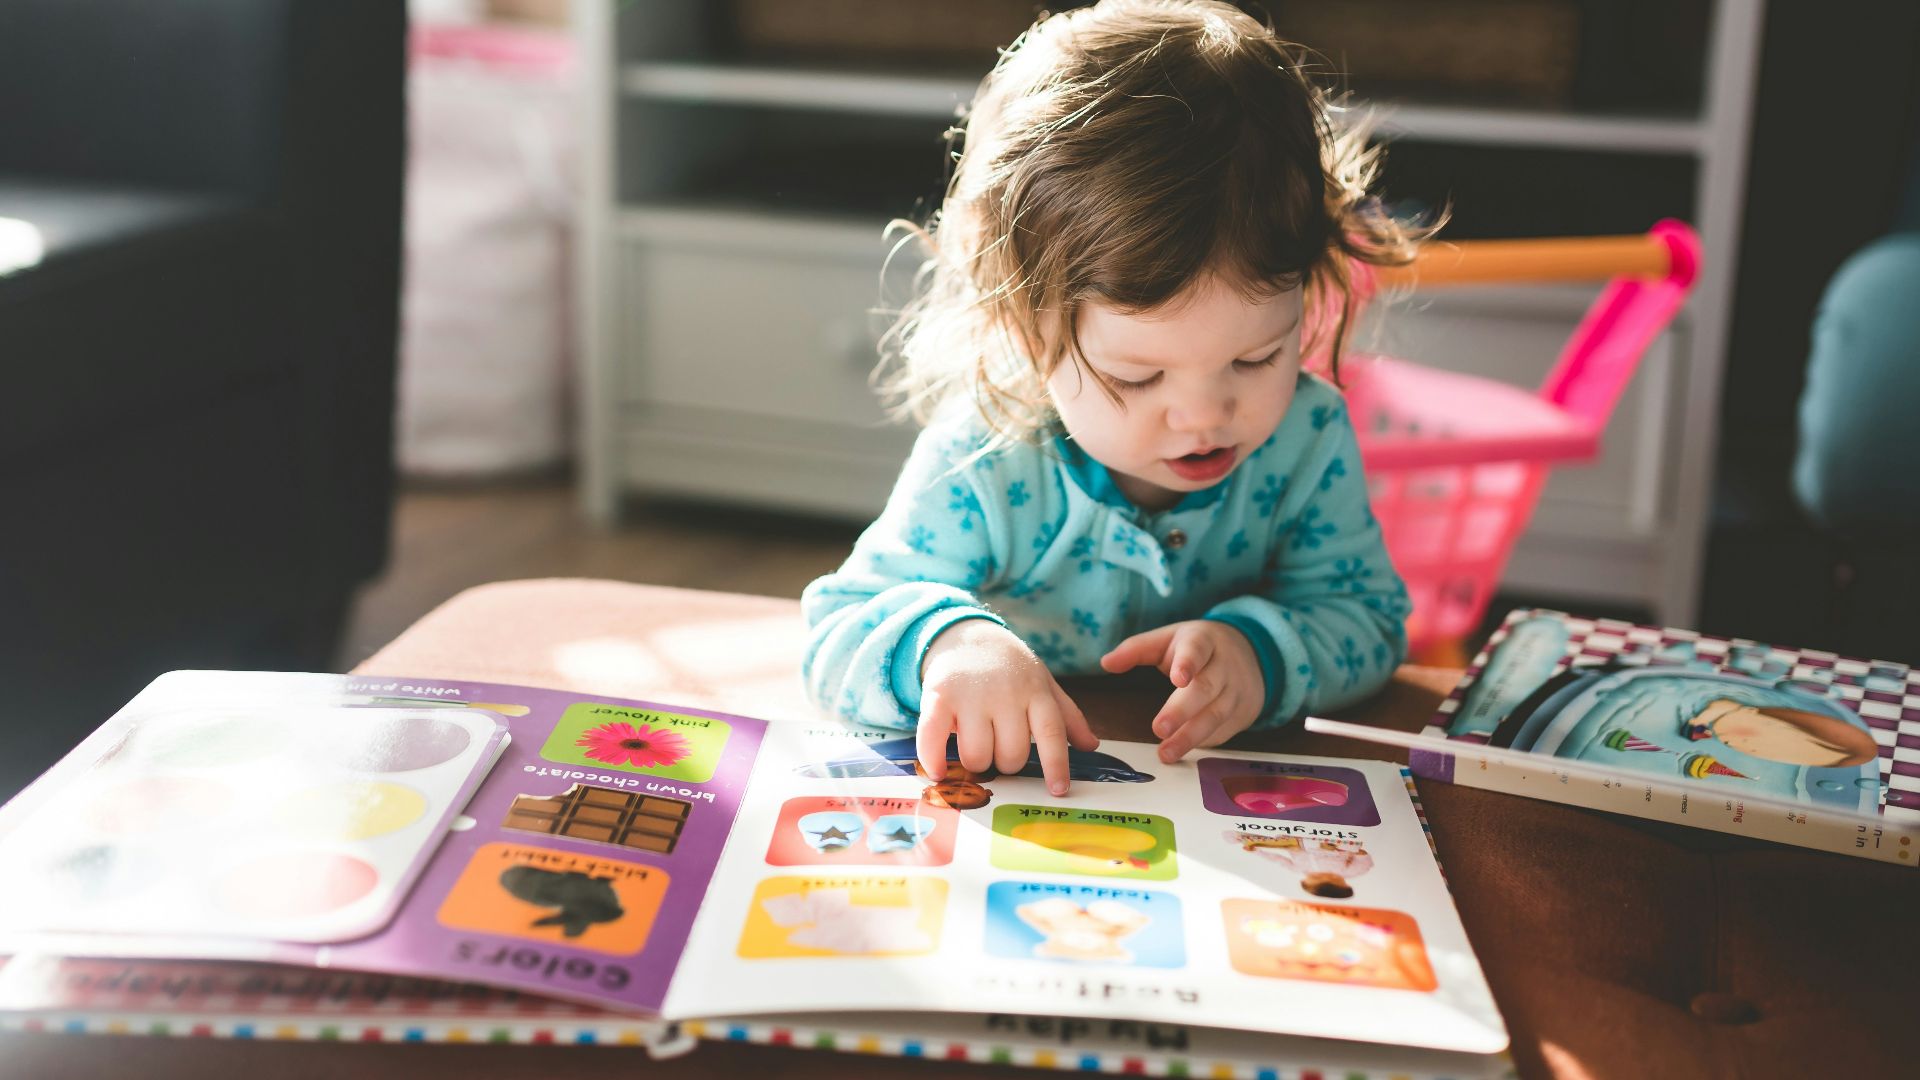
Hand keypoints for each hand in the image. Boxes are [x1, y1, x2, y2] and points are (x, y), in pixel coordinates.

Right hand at [918, 618, 1098, 795]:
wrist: (966, 634)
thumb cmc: (1009, 667)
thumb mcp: (1042, 683)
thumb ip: (1067, 716)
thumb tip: (1091, 746)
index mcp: (1035, 692)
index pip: (1051, 732)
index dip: (1056, 764)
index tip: (1058, 790)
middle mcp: (1005, 694)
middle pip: (1011, 755)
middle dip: (1006, 763)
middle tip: (999, 748)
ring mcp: (971, 695)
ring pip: (977, 755)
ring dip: (976, 762)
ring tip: (975, 746)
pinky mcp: (938, 696)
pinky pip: (933, 737)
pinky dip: (934, 760)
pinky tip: (938, 772)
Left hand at [1100, 620, 1263, 762]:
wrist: (1250, 654)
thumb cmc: (1196, 648)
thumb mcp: (1169, 639)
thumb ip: (1136, 649)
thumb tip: (1105, 663)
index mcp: (1203, 640)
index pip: (1197, 649)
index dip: (1188, 663)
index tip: (1178, 678)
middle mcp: (1224, 665)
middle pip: (1205, 688)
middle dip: (1182, 710)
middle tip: (1159, 728)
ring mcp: (1236, 690)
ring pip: (1216, 715)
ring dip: (1190, 736)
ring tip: (1165, 753)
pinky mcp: (1242, 713)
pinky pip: (1223, 731)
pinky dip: (1203, 743)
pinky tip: (1184, 752)